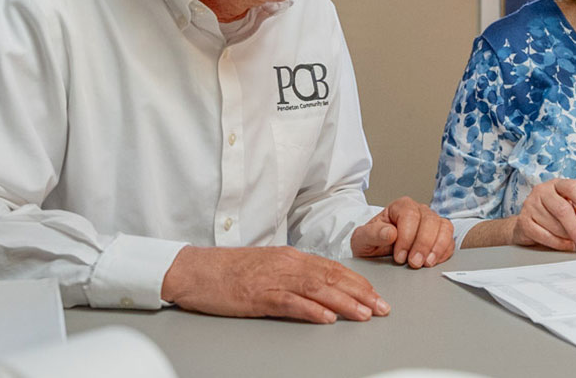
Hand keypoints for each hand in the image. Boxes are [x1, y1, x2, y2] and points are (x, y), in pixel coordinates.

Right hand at [161, 246, 389, 323]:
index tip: (376, 295)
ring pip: (317, 289)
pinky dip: (311, 310)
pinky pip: (290, 302)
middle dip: (361, 293)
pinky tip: (327, 318)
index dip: (358, 282)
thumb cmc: (226, 270)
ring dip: (345, 302)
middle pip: (332, 277)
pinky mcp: (257, 295)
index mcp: (289, 256)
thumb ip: (292, 273)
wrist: (193, 270)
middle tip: (382, 308)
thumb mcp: (266, 266)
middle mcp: (286, 263)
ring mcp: (272, 279)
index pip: (332, 268)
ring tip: (365, 314)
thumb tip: (319, 286)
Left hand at [351, 196, 454, 268]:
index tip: (400, 256)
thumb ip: (372, 233)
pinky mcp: (440, 235)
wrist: (376, 250)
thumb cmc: (371, 241)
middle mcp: (419, 211)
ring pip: (444, 227)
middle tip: (414, 263)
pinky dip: (444, 252)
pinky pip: (450, 240)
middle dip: (423, 244)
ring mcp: (431, 222)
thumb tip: (390, 233)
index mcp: (400, 207)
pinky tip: (434, 262)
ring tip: (426, 264)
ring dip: (437, 247)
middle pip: (430, 221)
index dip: (406, 237)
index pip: (410, 216)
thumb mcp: (362, 238)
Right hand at [508, 178, 575, 250]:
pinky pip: (544, 236)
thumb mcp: (572, 207)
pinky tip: (565, 244)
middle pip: (562, 209)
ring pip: (553, 225)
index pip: (573, 188)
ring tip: (573, 240)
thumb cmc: (554, 212)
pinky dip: (558, 243)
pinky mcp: (524, 221)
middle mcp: (542, 191)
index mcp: (557, 184)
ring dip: (567, 236)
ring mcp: (530, 205)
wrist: (529, 221)